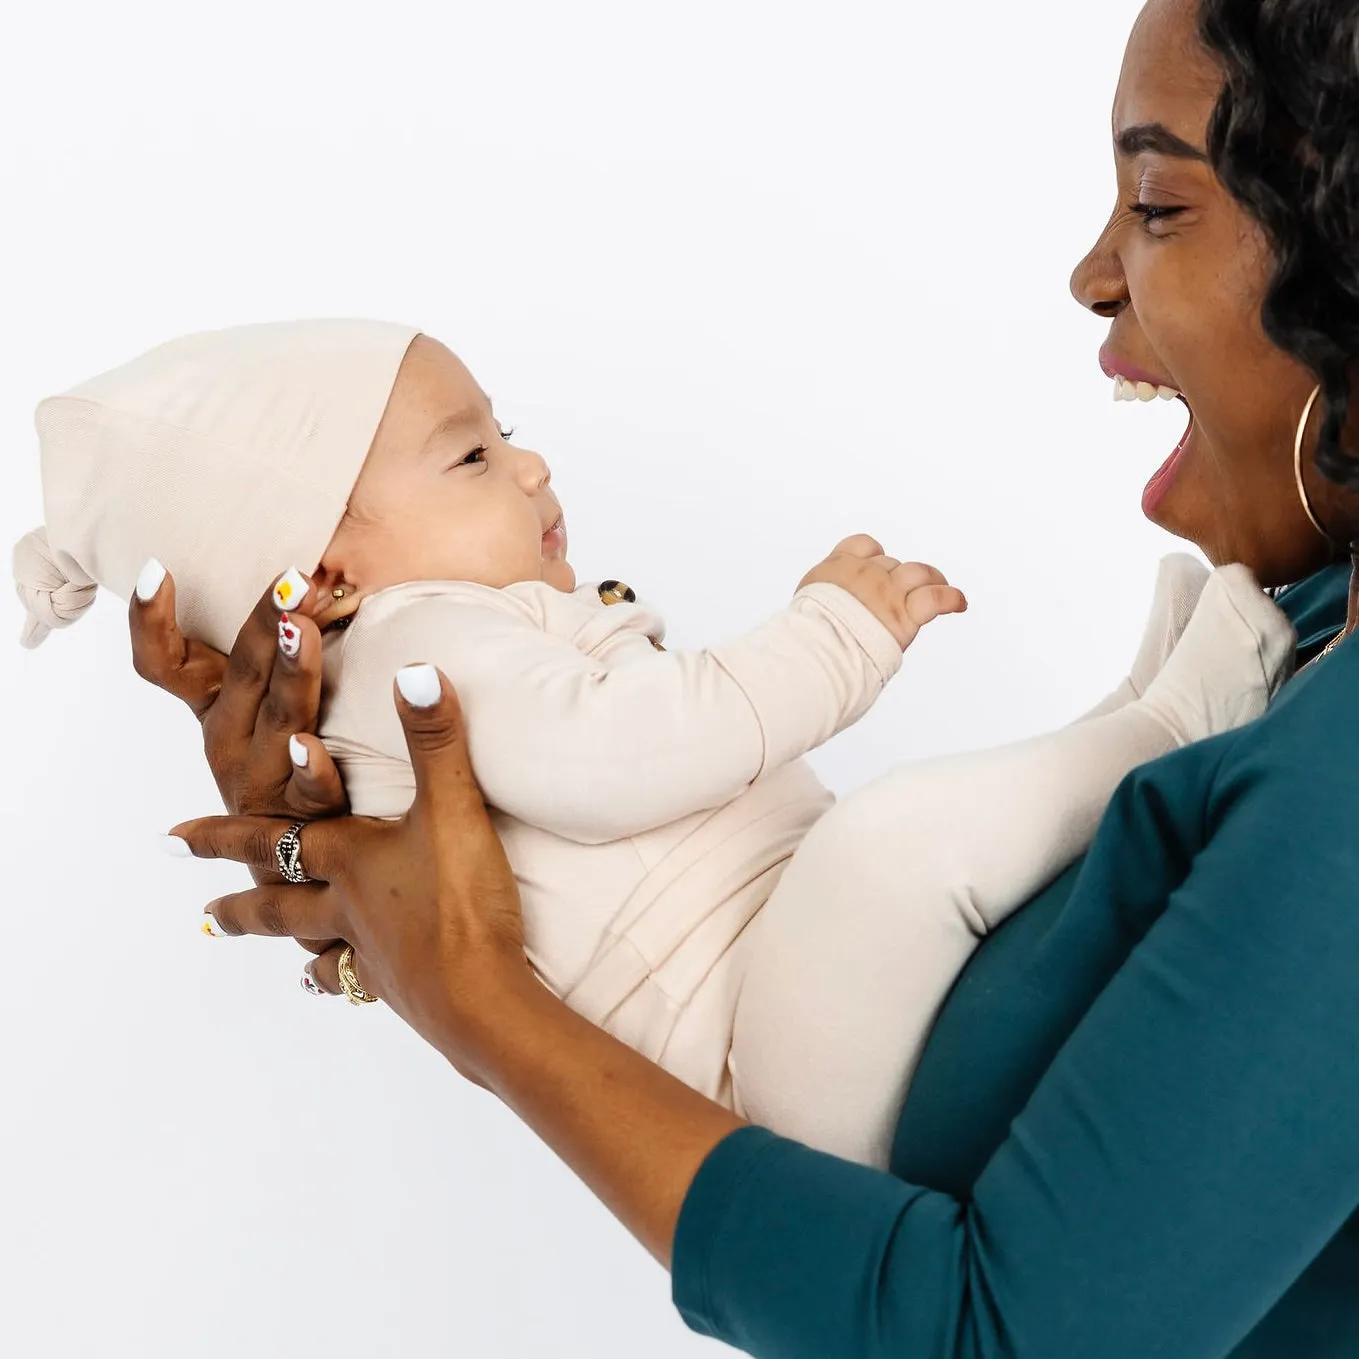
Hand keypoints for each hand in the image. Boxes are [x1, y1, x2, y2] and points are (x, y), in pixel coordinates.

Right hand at [129, 566, 346, 819]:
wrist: (292, 865)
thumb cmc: (280, 763)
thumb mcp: (255, 703)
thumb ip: (262, 646)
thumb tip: (275, 574)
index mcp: (216, 706)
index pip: (164, 662)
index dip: (150, 620)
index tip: (153, 568)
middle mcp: (230, 740)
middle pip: (242, 675)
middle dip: (266, 621)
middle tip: (290, 578)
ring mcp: (264, 778)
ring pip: (279, 720)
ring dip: (292, 673)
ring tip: (301, 632)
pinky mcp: (304, 815)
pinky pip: (309, 791)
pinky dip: (311, 769)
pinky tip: (312, 746)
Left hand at [166, 669, 531, 1084]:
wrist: (479, 995)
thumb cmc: (459, 902)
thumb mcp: (451, 808)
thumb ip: (433, 739)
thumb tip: (414, 669)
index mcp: (347, 860)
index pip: (274, 839)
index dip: (225, 834)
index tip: (173, 839)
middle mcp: (345, 906)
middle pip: (280, 900)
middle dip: (239, 901)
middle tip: (202, 912)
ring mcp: (369, 951)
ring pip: (311, 943)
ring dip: (282, 941)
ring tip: (265, 952)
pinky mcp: (399, 985)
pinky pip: (355, 978)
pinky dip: (335, 977)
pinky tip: (328, 982)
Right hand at [799, 534, 966, 648]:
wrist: (814, 647)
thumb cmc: (803, 637)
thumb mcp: (804, 607)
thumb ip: (821, 604)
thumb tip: (817, 622)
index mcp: (836, 568)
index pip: (861, 546)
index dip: (872, 555)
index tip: (874, 566)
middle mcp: (864, 573)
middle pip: (889, 564)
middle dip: (894, 578)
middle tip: (895, 597)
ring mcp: (887, 591)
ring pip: (917, 572)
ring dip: (929, 577)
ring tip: (939, 583)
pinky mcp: (904, 613)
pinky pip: (937, 597)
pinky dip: (951, 598)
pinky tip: (959, 603)